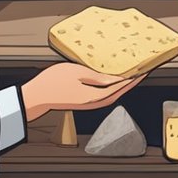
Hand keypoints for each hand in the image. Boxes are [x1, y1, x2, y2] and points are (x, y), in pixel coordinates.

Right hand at [21, 62, 145, 120]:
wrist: (36, 97)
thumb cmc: (52, 83)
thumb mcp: (75, 72)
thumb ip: (96, 76)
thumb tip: (113, 80)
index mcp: (93, 96)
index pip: (119, 87)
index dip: (132, 80)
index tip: (142, 72)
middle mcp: (93, 103)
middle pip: (118, 94)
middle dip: (130, 85)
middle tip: (141, 74)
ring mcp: (88, 105)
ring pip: (111, 97)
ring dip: (122, 88)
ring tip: (129, 77)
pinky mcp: (83, 103)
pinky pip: (103, 97)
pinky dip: (111, 90)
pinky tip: (111, 83)